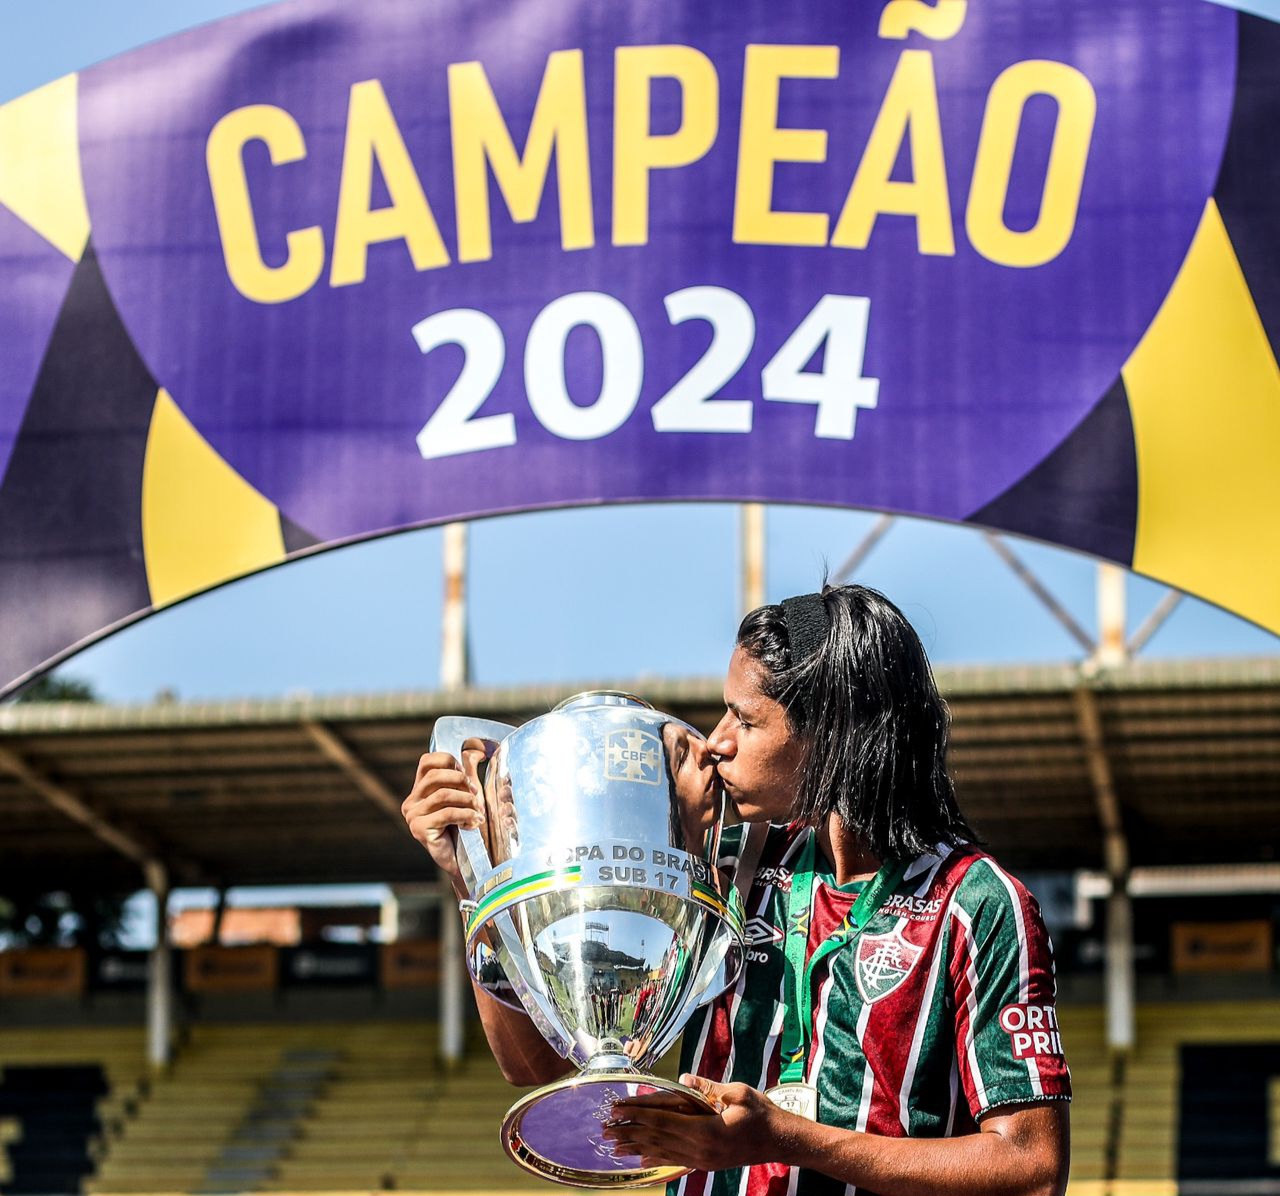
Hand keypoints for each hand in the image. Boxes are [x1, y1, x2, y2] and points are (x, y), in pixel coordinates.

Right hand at [401, 739, 488, 885]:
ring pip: (442, 794)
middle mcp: (411, 802)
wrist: (465, 861)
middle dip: (460, 780)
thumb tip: (478, 749)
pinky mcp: (418, 829)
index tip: (466, 776)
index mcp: (419, 791)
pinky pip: (446, 813)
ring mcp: (412, 816)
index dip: (448, 761)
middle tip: (475, 794)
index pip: (426, 761)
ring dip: (467, 800)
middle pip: (434, 775)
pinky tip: (475, 822)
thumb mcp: (466, 796)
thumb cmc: (466, 827)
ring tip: (478, 810)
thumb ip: (467, 774)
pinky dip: (466, 815)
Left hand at [605, 1074, 802, 1172]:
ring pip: (662, 1152)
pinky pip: (675, 1160)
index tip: (617, 1108)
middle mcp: (700, 1148)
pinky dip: (655, 1158)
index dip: (638, 1113)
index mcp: (706, 1130)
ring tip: (614, 1145)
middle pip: (657, 1138)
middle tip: (605, 1128)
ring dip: (636, 1147)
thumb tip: (682, 1078)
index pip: (663, 1120)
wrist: (779, 1140)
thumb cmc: (761, 1113)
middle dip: (629, 1132)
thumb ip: (708, 1087)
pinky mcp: (705, 1162)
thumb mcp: (738, 1093)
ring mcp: (702, 1158)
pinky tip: (641, 1158)